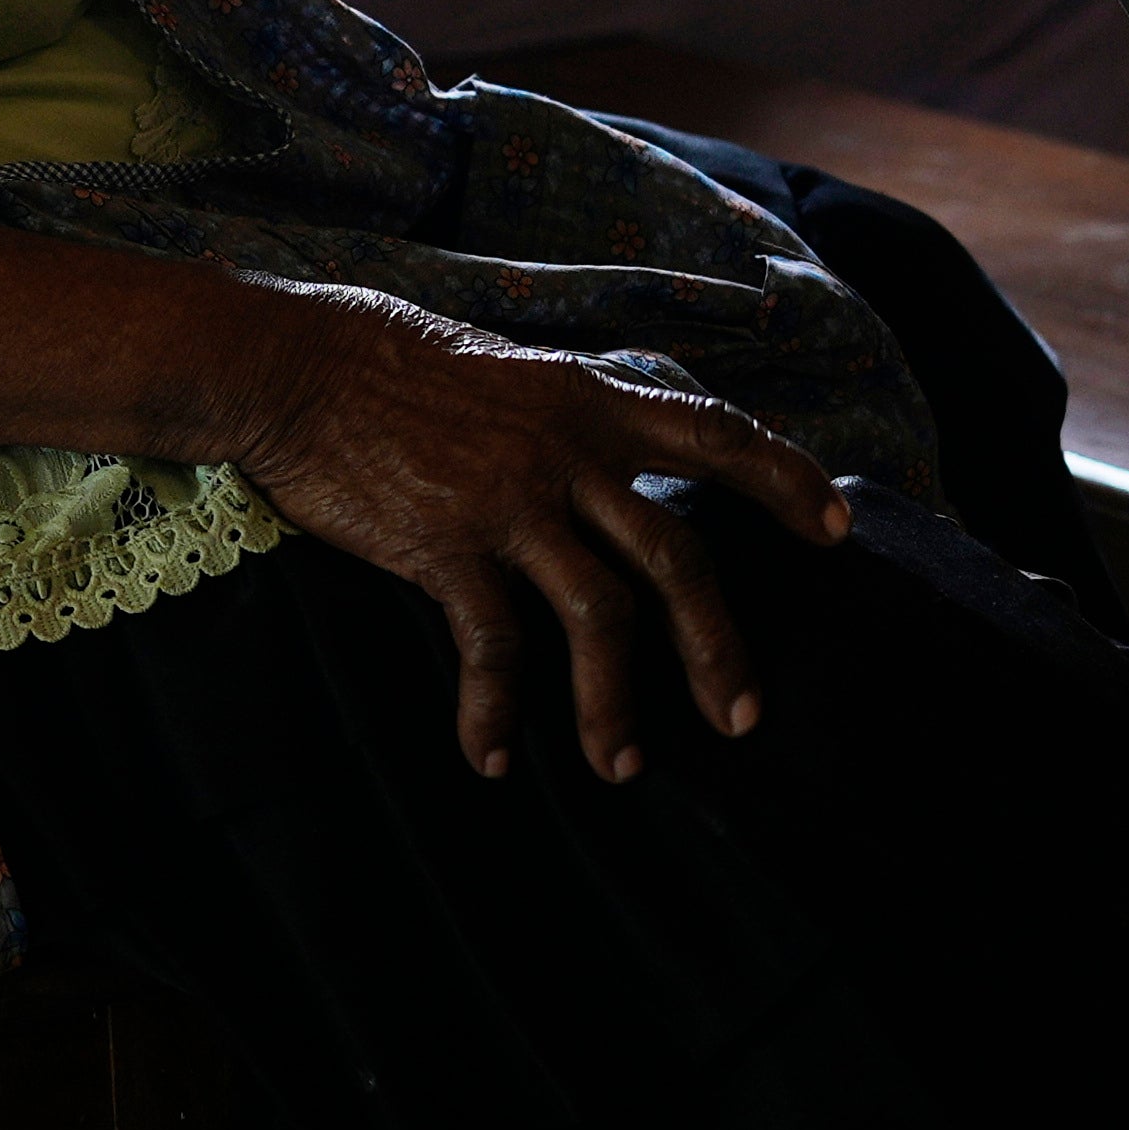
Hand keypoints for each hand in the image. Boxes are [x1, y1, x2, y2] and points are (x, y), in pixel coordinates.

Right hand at [201, 279, 850, 783]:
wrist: (293, 363)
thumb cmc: (386, 364)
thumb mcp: (505, 374)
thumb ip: (564, 422)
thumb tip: (601, 465)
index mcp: (589, 400)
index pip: (715, 433)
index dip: (784, 480)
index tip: (835, 527)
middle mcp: (567, 451)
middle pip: (678, 557)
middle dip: (719, 646)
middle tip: (741, 717)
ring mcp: (510, 501)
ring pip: (600, 616)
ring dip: (615, 704)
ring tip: (622, 766)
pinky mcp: (445, 545)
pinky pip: (491, 647)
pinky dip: (494, 711)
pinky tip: (491, 757)